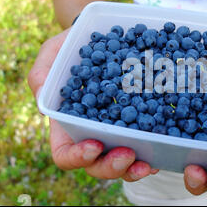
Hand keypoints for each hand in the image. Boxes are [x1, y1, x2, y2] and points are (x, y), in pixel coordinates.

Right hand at [27, 29, 157, 181]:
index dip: (77, 157)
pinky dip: (153, 151)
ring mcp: (116, 132)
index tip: (94, 145)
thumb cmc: (73, 47)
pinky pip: (145, 144)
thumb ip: (42, 73)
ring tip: (149, 163)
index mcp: (66, 124)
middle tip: (128, 154)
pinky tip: (163, 147)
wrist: (105, 37)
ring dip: (134, 168)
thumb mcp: (54, 52)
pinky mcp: (137, 123)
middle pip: (96, 165)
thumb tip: (43, 104)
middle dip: (112, 166)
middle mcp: (91, 134)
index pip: (65, 154)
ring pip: (122, 163)